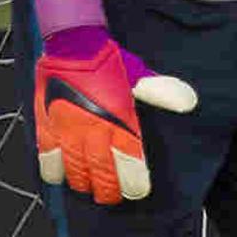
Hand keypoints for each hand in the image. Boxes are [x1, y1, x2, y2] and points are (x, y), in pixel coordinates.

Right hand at [32, 0, 197, 204]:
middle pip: (101, 178)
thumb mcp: (137, 74)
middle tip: (111, 195)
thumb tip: (189, 102)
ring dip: (83, 184)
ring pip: (75, 173)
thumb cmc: (107, 60)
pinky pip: (47, 160)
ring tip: (88, 186)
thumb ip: (159, 92)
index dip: (134, 185)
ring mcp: (68, 132)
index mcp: (118, 124)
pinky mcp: (46, 127)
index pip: (129, 168)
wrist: (72, 41)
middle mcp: (93, 132)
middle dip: (108, 192)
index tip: (137, 190)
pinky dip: (54, 172)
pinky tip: (60, 174)